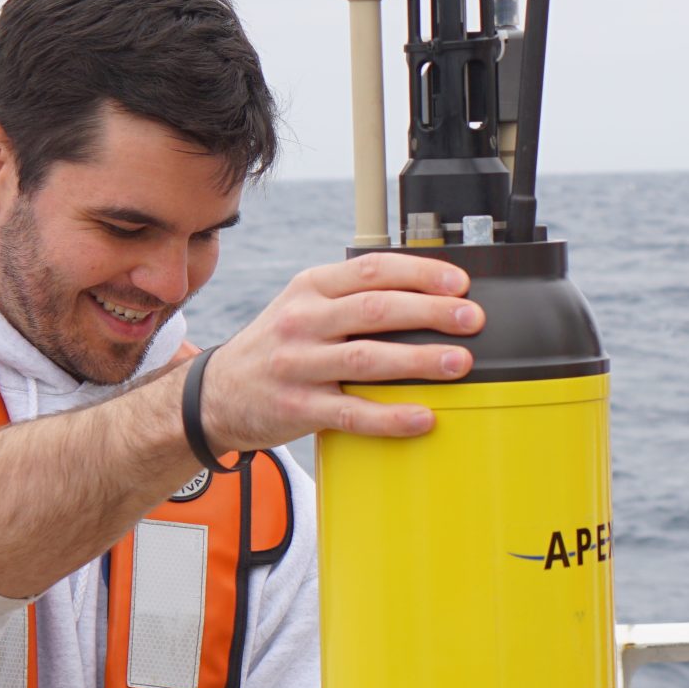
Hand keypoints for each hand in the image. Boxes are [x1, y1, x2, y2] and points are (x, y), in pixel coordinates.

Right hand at [201, 251, 483, 447]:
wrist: (216, 394)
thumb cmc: (275, 347)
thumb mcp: (301, 306)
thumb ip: (350, 296)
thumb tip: (426, 295)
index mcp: (309, 288)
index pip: (372, 270)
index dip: (421, 274)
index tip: (460, 285)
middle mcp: (301, 322)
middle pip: (376, 310)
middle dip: (431, 313)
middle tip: (473, 321)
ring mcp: (298, 365)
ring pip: (368, 359)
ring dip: (420, 360)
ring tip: (460, 363)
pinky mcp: (297, 408)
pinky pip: (352, 413)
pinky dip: (391, 416)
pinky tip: (423, 416)